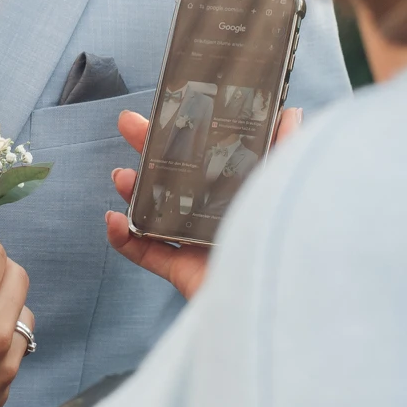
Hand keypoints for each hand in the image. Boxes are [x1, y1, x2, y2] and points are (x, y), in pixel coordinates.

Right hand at [105, 106, 301, 299]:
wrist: (290, 297)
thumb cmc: (293, 236)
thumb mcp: (291, 183)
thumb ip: (289, 149)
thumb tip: (291, 112)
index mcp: (244, 191)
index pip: (209, 155)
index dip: (185, 133)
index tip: (166, 110)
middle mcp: (220, 215)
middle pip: (175, 178)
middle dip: (148, 151)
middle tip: (127, 125)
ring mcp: (200, 244)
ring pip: (155, 213)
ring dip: (133, 192)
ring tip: (123, 177)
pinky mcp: (185, 273)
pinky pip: (146, 254)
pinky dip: (123, 239)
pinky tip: (113, 221)